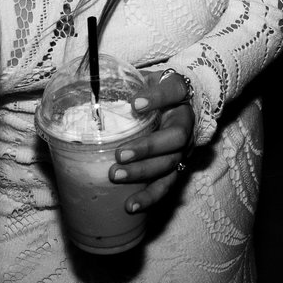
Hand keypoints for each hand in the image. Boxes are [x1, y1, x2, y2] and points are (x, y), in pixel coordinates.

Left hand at [109, 68, 196, 212]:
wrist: (181, 102)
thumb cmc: (154, 89)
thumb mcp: (144, 77)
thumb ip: (127, 81)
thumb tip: (96, 89)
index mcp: (180, 95)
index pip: (174, 90)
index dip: (158, 97)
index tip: (136, 103)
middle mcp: (186, 123)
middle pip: (174, 138)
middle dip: (147, 148)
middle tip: (119, 154)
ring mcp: (184, 149)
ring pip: (169, 164)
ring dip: (142, 173)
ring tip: (116, 176)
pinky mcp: (177, 168)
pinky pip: (166, 185)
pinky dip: (149, 197)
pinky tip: (130, 206)